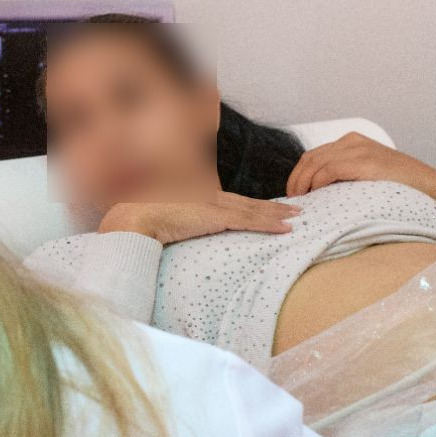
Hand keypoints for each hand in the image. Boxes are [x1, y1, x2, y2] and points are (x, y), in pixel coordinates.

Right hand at [99, 191, 299, 244]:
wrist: (137, 219)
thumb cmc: (146, 224)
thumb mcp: (170, 225)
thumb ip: (183, 228)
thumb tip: (184, 238)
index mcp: (200, 200)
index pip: (235, 203)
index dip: (255, 206)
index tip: (272, 209)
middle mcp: (211, 198)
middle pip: (249, 203)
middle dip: (274, 207)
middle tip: (296, 209)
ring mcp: (214, 206)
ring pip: (254, 211)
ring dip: (278, 214)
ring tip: (298, 217)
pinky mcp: (216, 217)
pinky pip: (249, 221)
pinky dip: (270, 223)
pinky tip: (285, 228)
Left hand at [284, 132, 435, 201]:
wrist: (430, 187)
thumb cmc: (400, 188)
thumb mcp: (367, 177)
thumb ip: (346, 178)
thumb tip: (319, 195)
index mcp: (352, 143)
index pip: (314, 156)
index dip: (298, 175)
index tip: (294, 194)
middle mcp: (352, 142)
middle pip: (310, 158)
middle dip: (296, 180)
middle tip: (291, 200)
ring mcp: (358, 149)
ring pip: (315, 163)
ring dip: (302, 183)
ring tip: (300, 201)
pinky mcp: (364, 160)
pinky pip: (329, 169)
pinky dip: (317, 182)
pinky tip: (315, 195)